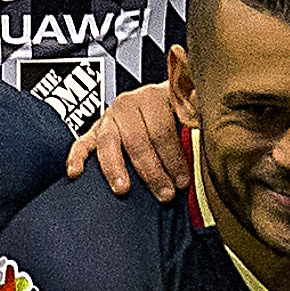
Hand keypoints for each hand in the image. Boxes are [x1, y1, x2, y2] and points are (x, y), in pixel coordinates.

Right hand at [63, 83, 189, 198]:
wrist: (160, 101)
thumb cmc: (180, 115)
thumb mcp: (195, 110)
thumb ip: (201, 116)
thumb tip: (214, 128)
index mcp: (157, 96)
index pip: (163, 130)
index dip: (173, 158)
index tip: (183, 182)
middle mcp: (130, 103)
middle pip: (137, 139)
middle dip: (152, 170)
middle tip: (165, 194)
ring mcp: (110, 116)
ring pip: (110, 142)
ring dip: (116, 168)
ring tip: (123, 190)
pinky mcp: (95, 130)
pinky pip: (82, 142)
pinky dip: (76, 157)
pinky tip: (74, 174)